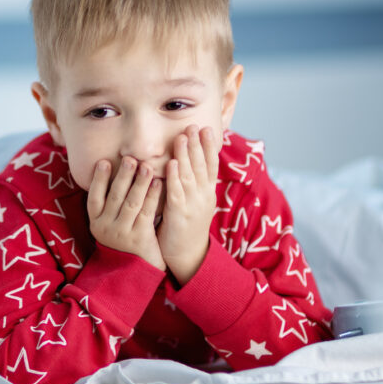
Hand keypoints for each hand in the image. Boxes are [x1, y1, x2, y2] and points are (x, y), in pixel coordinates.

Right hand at [87, 156, 165, 270]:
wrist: (134, 272)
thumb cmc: (123, 240)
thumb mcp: (110, 225)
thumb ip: (110, 204)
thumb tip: (116, 173)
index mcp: (96, 222)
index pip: (94, 197)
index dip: (98, 179)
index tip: (104, 161)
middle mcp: (105, 228)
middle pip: (114, 197)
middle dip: (123, 176)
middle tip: (130, 158)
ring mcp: (122, 234)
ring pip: (131, 203)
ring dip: (140, 183)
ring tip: (147, 166)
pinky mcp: (139, 239)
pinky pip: (147, 213)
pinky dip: (153, 196)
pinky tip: (159, 184)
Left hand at [157, 125, 218, 284]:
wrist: (189, 257)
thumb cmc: (188, 227)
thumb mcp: (197, 202)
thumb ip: (195, 184)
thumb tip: (190, 162)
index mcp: (208, 193)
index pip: (210, 165)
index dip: (209, 147)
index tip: (207, 128)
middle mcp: (203, 197)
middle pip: (201, 166)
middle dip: (198, 145)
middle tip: (194, 126)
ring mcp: (192, 205)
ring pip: (189, 176)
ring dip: (185, 156)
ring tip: (182, 137)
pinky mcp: (179, 215)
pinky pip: (176, 193)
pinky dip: (174, 177)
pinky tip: (171, 164)